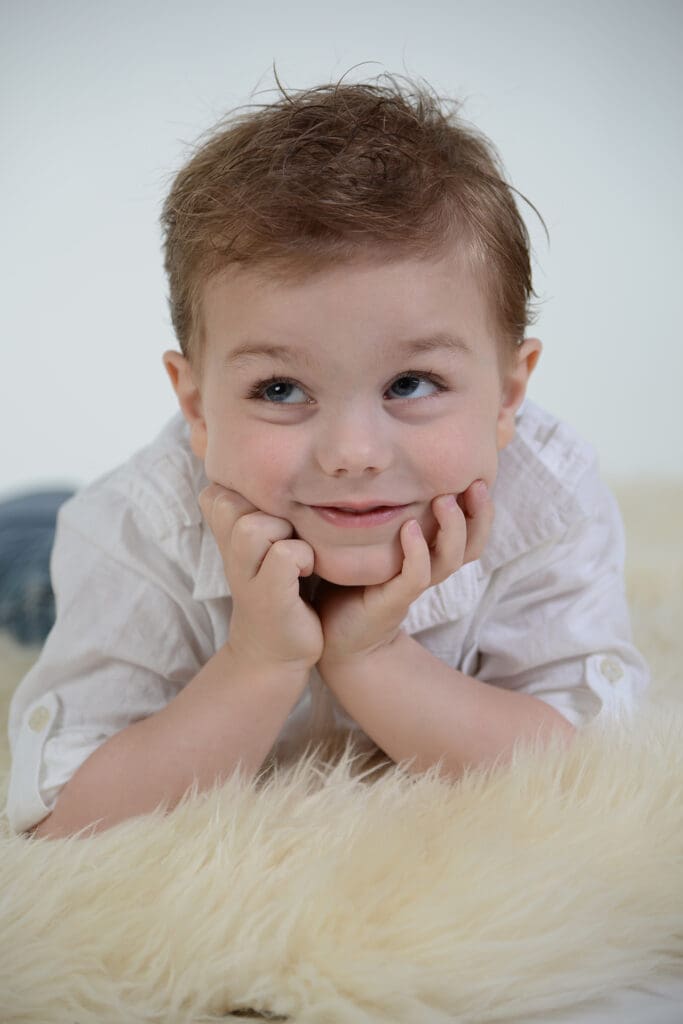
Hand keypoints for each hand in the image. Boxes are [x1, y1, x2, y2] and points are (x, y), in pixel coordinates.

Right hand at [199, 484, 323, 672]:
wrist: (274, 654)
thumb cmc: (278, 591)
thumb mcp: (262, 549)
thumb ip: (257, 513)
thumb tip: (269, 470)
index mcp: (228, 538)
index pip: (216, 490)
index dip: (244, 494)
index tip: (267, 517)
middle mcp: (230, 555)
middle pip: (229, 501)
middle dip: (265, 509)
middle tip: (287, 532)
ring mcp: (246, 578)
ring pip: (253, 527)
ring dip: (283, 533)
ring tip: (297, 552)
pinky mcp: (269, 597)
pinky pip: (284, 555)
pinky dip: (302, 558)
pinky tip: (306, 571)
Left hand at [316, 480, 492, 669]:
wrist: (338, 639)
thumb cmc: (351, 584)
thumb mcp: (369, 542)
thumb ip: (380, 513)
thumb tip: (376, 470)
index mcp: (430, 555)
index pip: (469, 531)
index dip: (480, 508)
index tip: (477, 475)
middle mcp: (429, 570)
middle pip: (472, 545)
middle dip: (480, 515)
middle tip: (478, 483)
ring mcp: (413, 585)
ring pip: (450, 559)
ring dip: (452, 528)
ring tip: (445, 500)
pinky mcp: (395, 599)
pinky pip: (416, 576)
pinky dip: (418, 552)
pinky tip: (411, 529)